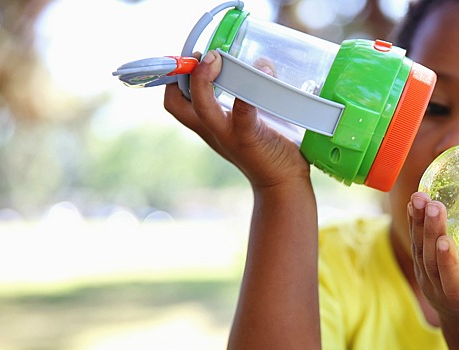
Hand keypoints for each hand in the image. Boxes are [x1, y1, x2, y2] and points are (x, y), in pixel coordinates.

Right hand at [163, 50, 310, 189]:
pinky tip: (264, 70)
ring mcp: (228, 134)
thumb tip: (262, 62)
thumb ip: (252, 94)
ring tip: (217, 58)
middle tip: (203, 55)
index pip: (176, 101)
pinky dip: (249, 91)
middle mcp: (213, 130)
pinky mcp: (249, 137)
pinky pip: (243, 110)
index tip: (192, 56)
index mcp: (209, 125)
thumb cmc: (271, 150)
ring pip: (201, 106)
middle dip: (180, 74)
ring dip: (204, 79)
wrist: (284, 185)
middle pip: (177, 104)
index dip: (174, 77)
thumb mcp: (251, 121)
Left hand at [407, 191, 458, 319]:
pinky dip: (414, 223)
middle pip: (431, 261)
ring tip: (421, 197)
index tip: (446, 243)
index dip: (448, 264)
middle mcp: (440, 291)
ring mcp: (428, 279)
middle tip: (435, 205)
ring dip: (419, 223)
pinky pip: (415, 244)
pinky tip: (415, 202)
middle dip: (432, 232)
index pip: (452, 283)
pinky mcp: (422, 267)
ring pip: (420, 251)